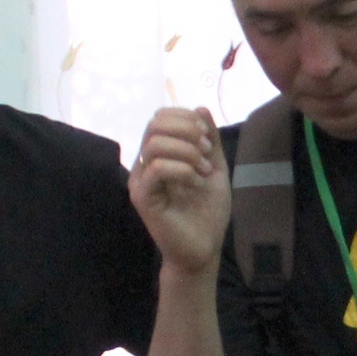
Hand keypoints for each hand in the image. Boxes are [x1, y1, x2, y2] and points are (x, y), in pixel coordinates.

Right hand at [129, 108, 230, 275]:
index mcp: (159, 154)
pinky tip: (195, 183)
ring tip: (202, 171)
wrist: (203, 249)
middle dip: (187, 130)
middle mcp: (145, 163)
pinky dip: (182, 170)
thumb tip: (200, 106)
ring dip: (186, 151)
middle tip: (206, 152)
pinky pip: (156, 167)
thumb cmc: (207, 212)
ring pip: (154, 143)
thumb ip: (209, 138)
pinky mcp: (142, 197)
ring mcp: (141, 180)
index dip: (186, 119)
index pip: (160, 117)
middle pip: (155, 123)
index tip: (208, 140)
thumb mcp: (214, 167)